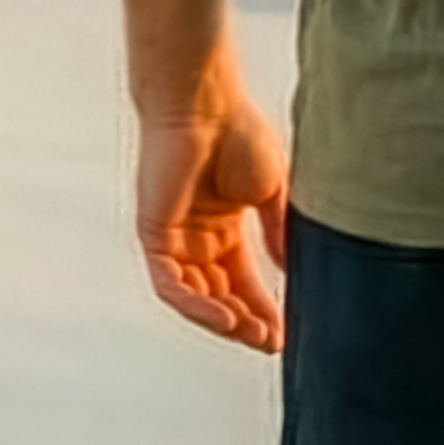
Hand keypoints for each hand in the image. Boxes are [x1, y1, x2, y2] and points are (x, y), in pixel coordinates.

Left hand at [135, 85, 290, 353]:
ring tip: (252, 333)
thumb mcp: (271, 191)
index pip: (242, 280)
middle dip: (245, 322)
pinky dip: (195, 304)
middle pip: (220, 295)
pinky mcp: (153, 234)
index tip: (285, 333)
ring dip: (222, 319)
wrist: (207, 104)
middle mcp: (195, 237)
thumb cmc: (238, 132)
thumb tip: (290, 270)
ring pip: (194, 297)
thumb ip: (277, 232)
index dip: (263, 308)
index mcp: (222, 227)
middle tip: (270, 340)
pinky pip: (169, 284)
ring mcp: (172, 238)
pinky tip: (224, 316)